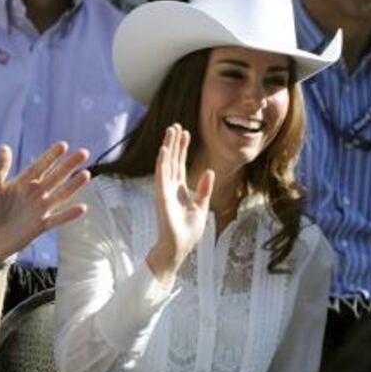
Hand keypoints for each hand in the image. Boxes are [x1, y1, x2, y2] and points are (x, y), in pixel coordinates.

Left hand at [0, 142, 89, 258]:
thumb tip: (5, 147)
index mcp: (23, 183)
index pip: (40, 166)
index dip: (51, 156)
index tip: (63, 145)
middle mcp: (35, 194)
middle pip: (55, 177)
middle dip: (68, 165)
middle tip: (83, 152)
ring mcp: (39, 210)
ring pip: (60, 195)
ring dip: (73, 186)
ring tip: (86, 174)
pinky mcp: (40, 226)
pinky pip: (57, 219)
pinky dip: (69, 215)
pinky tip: (82, 208)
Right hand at [147, 124, 213, 281]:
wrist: (179, 247)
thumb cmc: (188, 232)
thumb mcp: (201, 207)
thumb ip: (204, 189)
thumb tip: (209, 171)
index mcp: (179, 190)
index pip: (180, 164)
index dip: (182, 148)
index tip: (185, 133)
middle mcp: (170, 187)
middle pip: (172, 160)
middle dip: (174, 143)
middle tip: (175, 125)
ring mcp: (164, 191)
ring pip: (166, 163)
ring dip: (168, 146)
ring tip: (171, 130)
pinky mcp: (162, 196)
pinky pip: (161, 175)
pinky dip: (162, 161)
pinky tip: (164, 149)